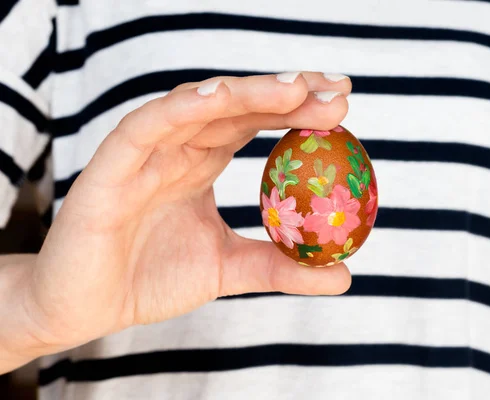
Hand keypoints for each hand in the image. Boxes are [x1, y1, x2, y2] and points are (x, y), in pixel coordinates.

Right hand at [23, 72, 351, 353]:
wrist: (86, 307)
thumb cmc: (151, 278)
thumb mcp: (229, 270)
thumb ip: (280, 266)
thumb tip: (344, 274)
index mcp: (203, 162)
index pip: (255, 122)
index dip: (299, 108)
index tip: (343, 104)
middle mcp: (178, 148)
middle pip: (236, 106)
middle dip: (287, 92)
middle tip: (337, 89)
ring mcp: (146, 152)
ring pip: (197, 107)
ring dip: (246, 93)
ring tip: (296, 89)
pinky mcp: (111, 165)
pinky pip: (145, 127)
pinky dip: (178, 109)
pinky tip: (217, 98)